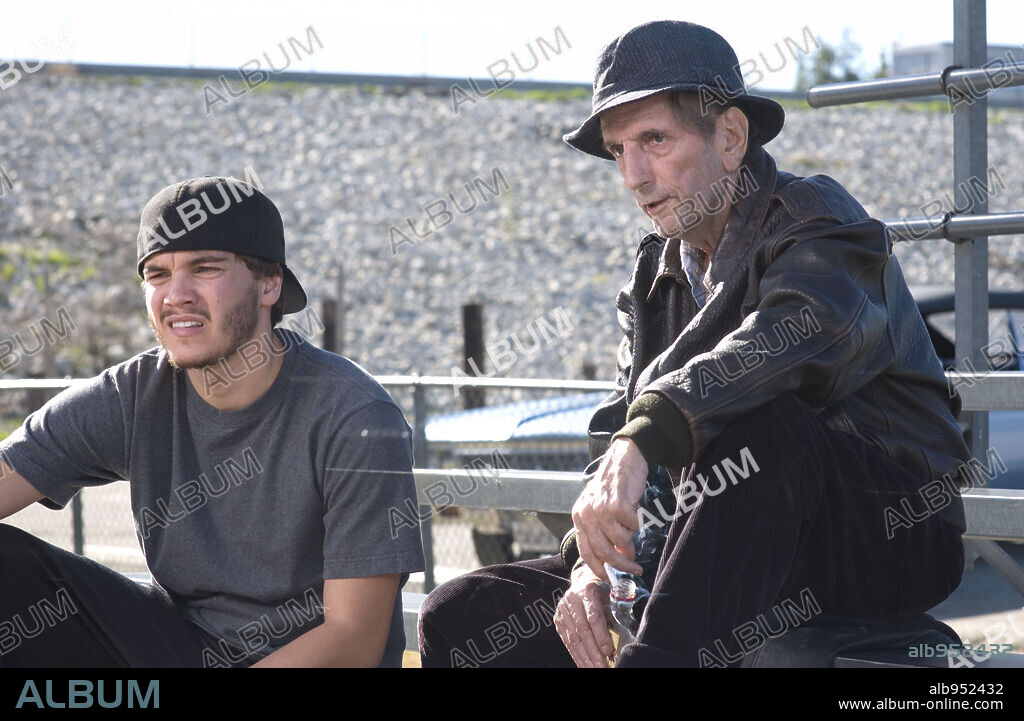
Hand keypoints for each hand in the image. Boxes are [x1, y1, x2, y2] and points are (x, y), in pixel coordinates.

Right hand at [553, 563, 614, 667]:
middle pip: (582, 630)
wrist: (584, 581)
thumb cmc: (602, 592)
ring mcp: (562, 610)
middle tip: (602, 666)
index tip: (609, 651)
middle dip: (593, 652)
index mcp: (588, 590)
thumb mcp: (611, 596)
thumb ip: (616, 614)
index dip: (601, 636)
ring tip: (594, 669)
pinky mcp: (558, 620)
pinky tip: (584, 665)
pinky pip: (567, 642)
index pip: (593, 616)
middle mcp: (572, 599)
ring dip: (584, 657)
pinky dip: (576, 656)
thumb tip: (622, 639)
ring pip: (573, 639)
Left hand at [571, 437, 647, 580]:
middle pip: (603, 551)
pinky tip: (635, 509)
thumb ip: (608, 535)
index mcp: (579, 516)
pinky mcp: (617, 504)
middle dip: (621, 564)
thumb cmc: (616, 486)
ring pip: (620, 540)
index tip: (612, 579)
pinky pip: (633, 526)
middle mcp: (586, 514)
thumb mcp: (604, 510)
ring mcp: (600, 509)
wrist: (625, 458)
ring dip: (630, 535)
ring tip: (631, 521)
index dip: (599, 569)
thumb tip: (622, 558)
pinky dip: (638, 522)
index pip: (586, 552)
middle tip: (636, 568)